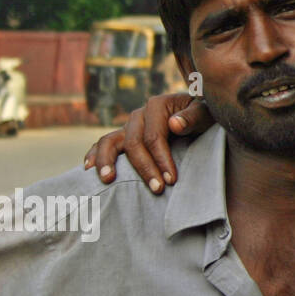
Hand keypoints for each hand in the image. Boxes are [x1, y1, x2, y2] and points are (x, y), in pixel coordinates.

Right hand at [83, 93, 212, 192]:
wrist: (199, 112)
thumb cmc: (204, 114)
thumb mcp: (206, 112)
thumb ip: (193, 117)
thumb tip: (174, 124)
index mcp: (157, 105)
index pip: (154, 137)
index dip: (161, 159)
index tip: (171, 180)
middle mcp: (139, 114)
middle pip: (134, 143)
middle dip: (144, 168)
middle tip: (157, 189)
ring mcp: (129, 126)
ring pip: (110, 141)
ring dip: (107, 161)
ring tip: (108, 179)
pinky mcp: (124, 135)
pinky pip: (104, 143)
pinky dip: (95, 154)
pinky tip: (88, 169)